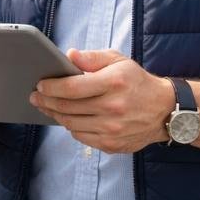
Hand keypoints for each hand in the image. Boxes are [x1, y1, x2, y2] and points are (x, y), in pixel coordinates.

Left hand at [29, 49, 175, 152]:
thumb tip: (68, 56)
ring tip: (46, 107)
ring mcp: (113, 129)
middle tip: (35, 96)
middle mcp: (113, 108)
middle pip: (68, 107)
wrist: (164, 110)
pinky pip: (81, 137)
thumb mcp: (119, 61)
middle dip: (46, 101)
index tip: (40, 85)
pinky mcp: (112, 144)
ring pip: (71, 124)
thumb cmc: (137, 82)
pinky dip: (71, 127)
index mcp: (113, 83)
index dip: (51, 87)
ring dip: (55, 115)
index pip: (72, 87)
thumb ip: (92, 57)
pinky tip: (67, 118)